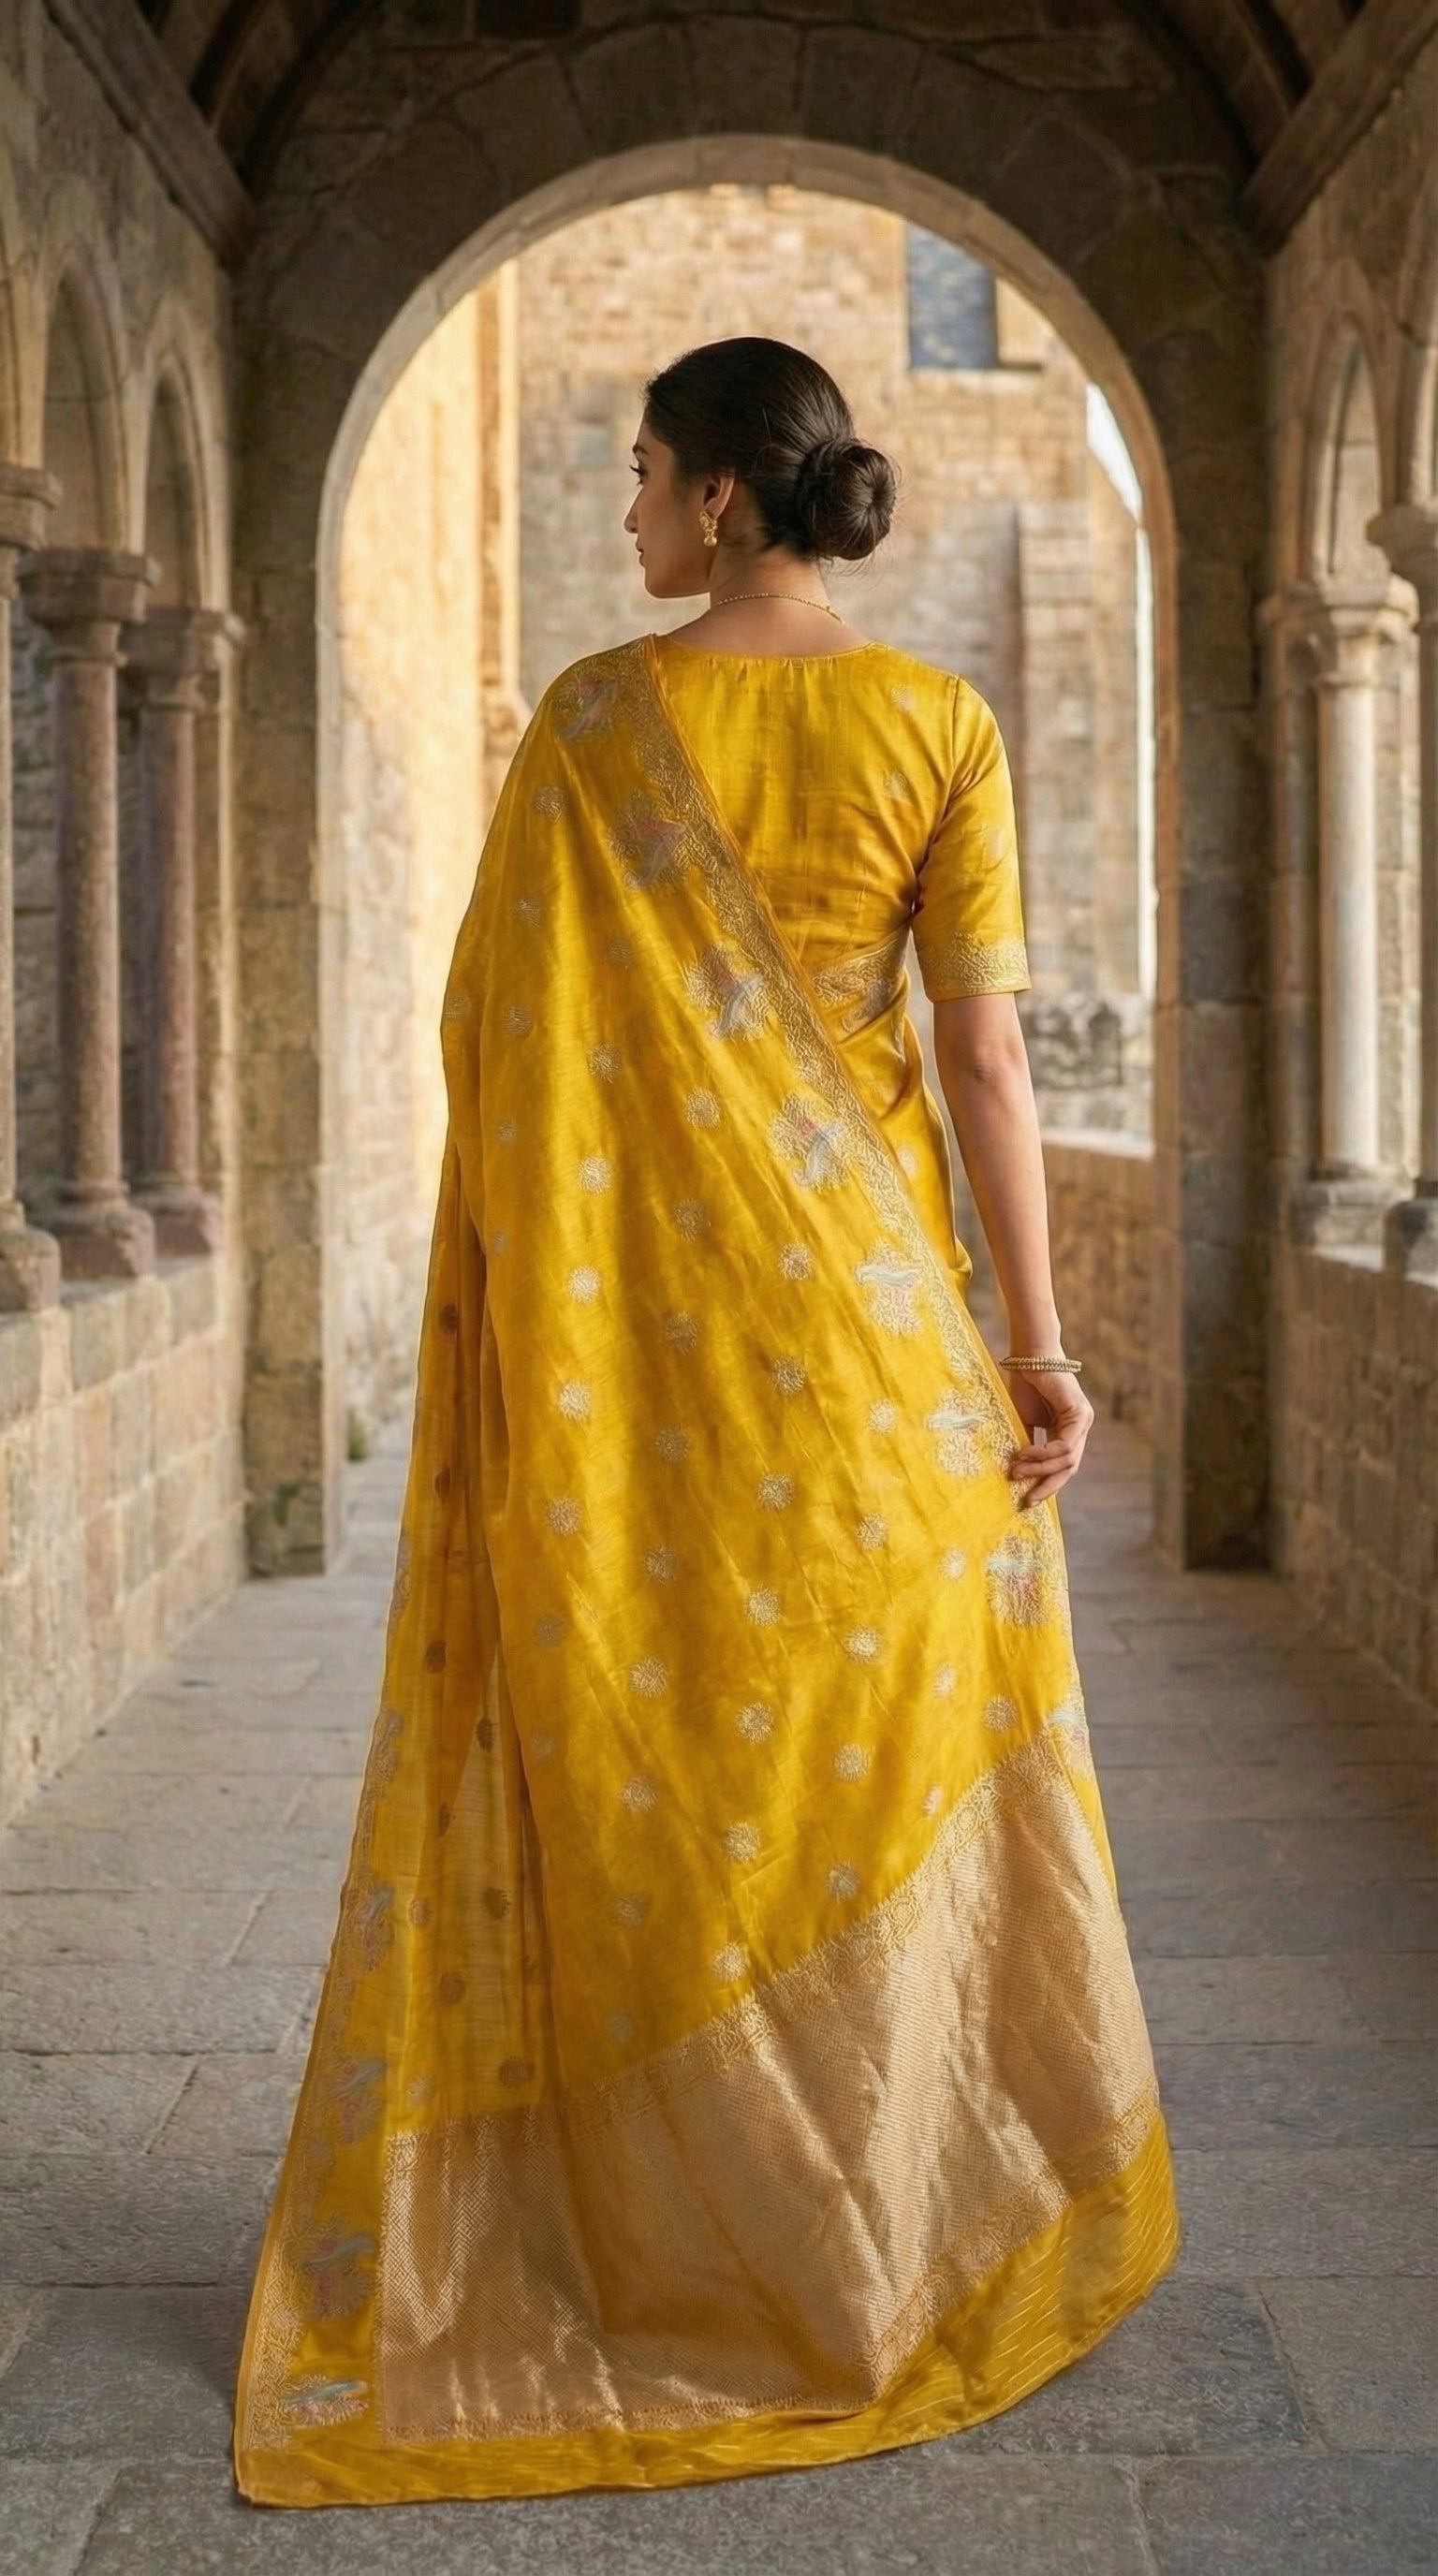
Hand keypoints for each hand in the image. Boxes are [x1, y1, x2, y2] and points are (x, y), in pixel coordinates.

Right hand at [1004, 1368, 1093, 1508]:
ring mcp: (1083, 1420)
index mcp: (1068, 1431)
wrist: (1029, 1356)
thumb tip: (1020, 1474)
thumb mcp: (1025, 1423)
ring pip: (1067, 1460)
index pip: (1063, 1466)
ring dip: (1039, 1469)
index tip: (1027, 1499)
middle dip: (1047, 1486)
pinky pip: (1064, 1445)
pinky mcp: (1079, 1413)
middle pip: (1069, 1468)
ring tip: (1015, 1471)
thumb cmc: (1025, 1385)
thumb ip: (1030, 1446)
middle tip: (1027, 1500)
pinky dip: (1044, 1454)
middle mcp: (1080, 1427)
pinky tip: (1024, 1454)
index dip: (1046, 1484)